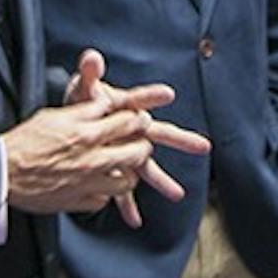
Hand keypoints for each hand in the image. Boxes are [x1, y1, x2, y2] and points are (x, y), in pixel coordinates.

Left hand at [59, 49, 210, 226]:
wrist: (72, 123)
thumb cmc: (83, 102)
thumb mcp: (83, 87)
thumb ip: (89, 74)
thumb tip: (91, 58)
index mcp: (125, 107)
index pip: (140, 100)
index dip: (152, 96)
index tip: (168, 94)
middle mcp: (132, 130)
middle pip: (160, 133)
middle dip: (181, 140)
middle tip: (204, 146)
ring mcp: (127, 151)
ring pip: (147, 166)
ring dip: (161, 181)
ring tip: (177, 194)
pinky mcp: (116, 167)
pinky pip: (122, 190)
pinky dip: (127, 205)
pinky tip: (134, 220)